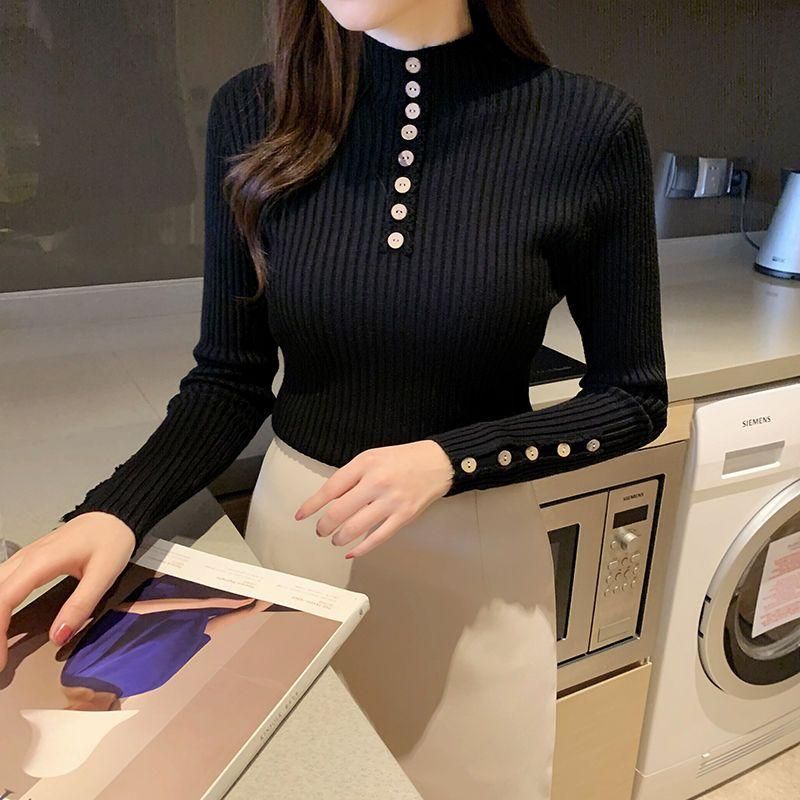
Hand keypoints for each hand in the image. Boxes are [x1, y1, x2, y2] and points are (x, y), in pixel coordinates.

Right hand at [0, 511, 136, 670]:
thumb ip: (80, 605)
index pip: (4, 600)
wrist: (113, 516)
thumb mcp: (104, 573)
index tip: (0, 659)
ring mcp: (23, 558)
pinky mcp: (26, 561)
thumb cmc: (111, 540)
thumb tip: (57, 636)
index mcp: (41, 562)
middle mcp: (25, 558)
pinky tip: (0, 622)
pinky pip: (0, 584)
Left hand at [294, 440, 453, 558]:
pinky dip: (361, 548)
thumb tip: (328, 501)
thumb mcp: (371, 458)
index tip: (301, 516)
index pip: (331, 488)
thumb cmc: (401, 460)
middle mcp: (377, 482)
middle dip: (324, 526)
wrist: (437, 463)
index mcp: (366, 464)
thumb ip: (350, 477)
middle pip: (340, 512)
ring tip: (336, 539)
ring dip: (340, 538)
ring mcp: (391, 501)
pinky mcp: (404, 516)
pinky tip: (351, 552)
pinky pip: (377, 538)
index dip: (312, 505)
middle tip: (321, 530)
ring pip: (356, 528)